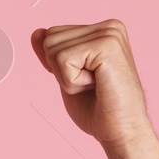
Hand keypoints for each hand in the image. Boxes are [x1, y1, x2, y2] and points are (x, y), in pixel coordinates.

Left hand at [31, 19, 153, 146]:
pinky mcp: (107, 45)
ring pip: (53, 49)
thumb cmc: (99, 109)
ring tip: (95, 86)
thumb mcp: (67, 76)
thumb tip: (36, 33)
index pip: (52, 34)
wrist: (121, 131)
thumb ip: (53, 53)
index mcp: (102, 30)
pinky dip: (72, 82)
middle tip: (91, 85)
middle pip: (49, 39)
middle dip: (60, 70)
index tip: (86, 80)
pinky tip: (97, 86)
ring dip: (67, 77)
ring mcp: (110, 33)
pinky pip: (63, 60)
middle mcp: (109, 26)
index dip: (58, 65)